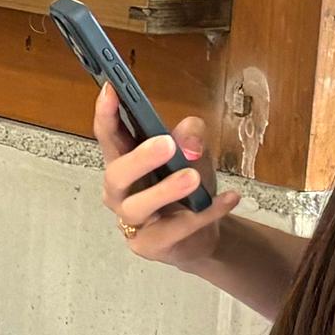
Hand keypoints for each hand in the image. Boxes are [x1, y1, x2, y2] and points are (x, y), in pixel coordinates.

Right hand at [96, 85, 240, 269]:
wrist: (200, 234)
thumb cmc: (186, 188)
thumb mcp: (194, 152)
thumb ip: (191, 135)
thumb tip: (188, 141)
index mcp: (124, 160)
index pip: (109, 135)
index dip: (106, 113)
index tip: (111, 89)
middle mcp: (120, 191)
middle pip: (117, 174)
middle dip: (140, 158)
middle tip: (167, 144)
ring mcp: (131, 220)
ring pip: (139, 206)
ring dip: (167, 190)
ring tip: (193, 178)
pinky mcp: (149, 244)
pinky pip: (176, 229)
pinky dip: (205, 213)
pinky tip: (228, 198)